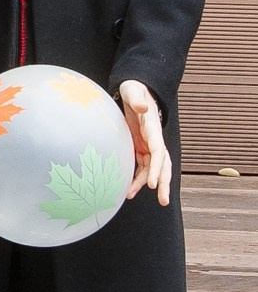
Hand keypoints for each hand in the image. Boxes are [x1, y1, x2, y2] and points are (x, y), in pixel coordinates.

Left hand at [119, 77, 172, 206]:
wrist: (135, 91)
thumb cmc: (134, 90)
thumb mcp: (133, 91)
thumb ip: (137, 98)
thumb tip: (142, 108)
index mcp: (153, 129)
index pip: (159, 152)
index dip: (157, 168)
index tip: (152, 183)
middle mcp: (154, 140)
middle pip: (162, 165)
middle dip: (163, 183)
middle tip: (163, 201)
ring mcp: (148, 144)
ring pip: (152, 169)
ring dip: (147, 184)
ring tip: (130, 196)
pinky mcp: (140, 147)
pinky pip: (141, 166)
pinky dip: (137, 177)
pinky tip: (128, 188)